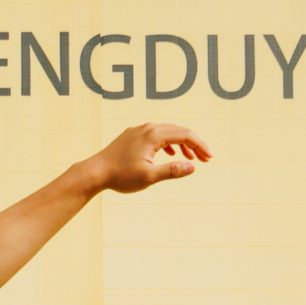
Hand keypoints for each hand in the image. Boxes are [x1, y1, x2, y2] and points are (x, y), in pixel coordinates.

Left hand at [90, 122, 211, 194]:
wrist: (95, 172)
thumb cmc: (121, 176)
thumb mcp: (149, 177)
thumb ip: (172, 171)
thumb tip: (193, 167)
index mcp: (154, 135)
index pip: (185, 135)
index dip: (200, 145)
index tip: (209, 158)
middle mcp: (148, 128)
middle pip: (178, 131)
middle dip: (194, 144)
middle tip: (205, 159)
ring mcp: (139, 130)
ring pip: (167, 132)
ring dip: (181, 143)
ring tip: (190, 158)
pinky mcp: (132, 135)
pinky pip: (156, 135)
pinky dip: (167, 143)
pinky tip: (169, 154)